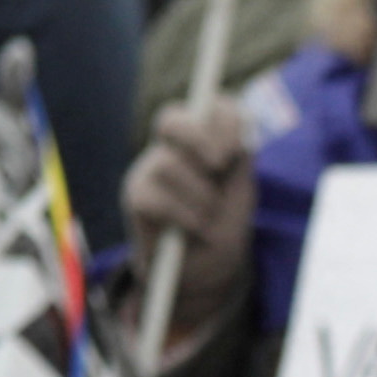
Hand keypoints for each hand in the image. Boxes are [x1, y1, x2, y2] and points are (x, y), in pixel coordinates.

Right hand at [124, 98, 253, 351]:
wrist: (204, 269)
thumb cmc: (224, 223)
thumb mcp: (241, 190)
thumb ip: (239, 158)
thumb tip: (235, 137)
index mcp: (201, 139)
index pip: (208, 107)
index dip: (222, 118)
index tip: (239, 145)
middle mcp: (171, 148)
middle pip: (171, 118)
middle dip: (198, 137)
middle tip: (220, 164)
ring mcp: (149, 170)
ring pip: (168, 164)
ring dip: (200, 196)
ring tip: (210, 218)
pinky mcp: (136, 198)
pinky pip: (157, 199)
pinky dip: (185, 217)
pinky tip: (194, 229)